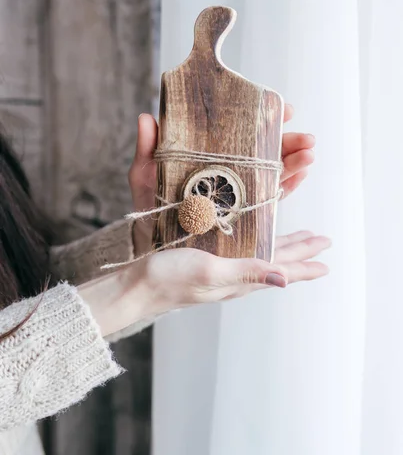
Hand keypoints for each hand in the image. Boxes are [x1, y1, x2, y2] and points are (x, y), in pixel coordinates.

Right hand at [79, 229, 329, 336]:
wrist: (136, 287)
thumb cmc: (170, 278)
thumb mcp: (212, 271)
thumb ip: (248, 273)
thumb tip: (286, 278)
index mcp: (240, 278)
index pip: (282, 270)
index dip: (306, 262)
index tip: (326, 256)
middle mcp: (235, 276)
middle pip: (276, 262)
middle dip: (300, 252)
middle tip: (320, 243)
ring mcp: (221, 270)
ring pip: (261, 257)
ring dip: (281, 249)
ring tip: (295, 242)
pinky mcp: (206, 262)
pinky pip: (241, 253)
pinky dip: (256, 245)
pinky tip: (251, 241)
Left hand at [129, 107, 315, 254]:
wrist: (152, 243)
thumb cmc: (149, 205)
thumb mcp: (144, 175)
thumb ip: (147, 148)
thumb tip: (146, 117)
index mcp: (211, 153)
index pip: (241, 131)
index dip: (264, 119)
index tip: (282, 110)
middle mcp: (229, 169)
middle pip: (265, 151)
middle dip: (289, 142)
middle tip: (307, 137)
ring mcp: (240, 190)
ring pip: (274, 172)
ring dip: (295, 162)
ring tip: (309, 155)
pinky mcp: (246, 213)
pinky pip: (272, 197)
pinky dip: (290, 186)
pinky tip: (302, 176)